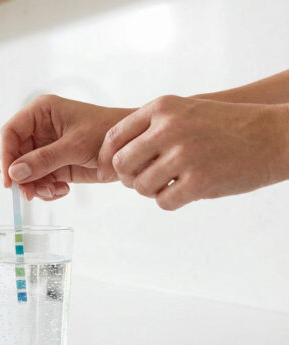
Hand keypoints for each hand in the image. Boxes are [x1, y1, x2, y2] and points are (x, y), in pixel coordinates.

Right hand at [0, 94, 131, 199]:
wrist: (132, 148)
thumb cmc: (108, 131)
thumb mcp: (75, 145)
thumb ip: (43, 160)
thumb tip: (15, 173)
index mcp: (40, 113)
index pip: (9, 133)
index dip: (4, 156)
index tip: (8, 180)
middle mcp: (38, 129)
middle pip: (13, 156)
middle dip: (21, 177)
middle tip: (29, 194)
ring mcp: (45, 149)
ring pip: (24, 172)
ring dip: (35, 186)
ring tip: (53, 191)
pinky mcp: (54, 165)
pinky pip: (38, 181)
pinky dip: (46, 190)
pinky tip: (62, 190)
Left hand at [98, 95, 288, 209]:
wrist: (273, 136)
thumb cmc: (225, 126)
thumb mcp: (185, 111)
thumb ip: (150, 128)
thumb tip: (109, 159)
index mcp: (162, 108)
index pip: (114, 137)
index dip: (106, 159)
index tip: (107, 172)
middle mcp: (169, 128)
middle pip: (122, 164)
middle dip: (128, 177)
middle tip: (143, 180)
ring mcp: (184, 155)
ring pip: (140, 186)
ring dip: (150, 191)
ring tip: (168, 183)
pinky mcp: (199, 181)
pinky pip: (163, 201)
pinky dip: (169, 201)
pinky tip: (184, 192)